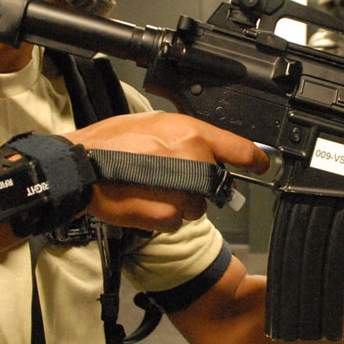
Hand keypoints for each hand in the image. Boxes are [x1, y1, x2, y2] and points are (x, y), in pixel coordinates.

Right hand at [67, 111, 268, 231]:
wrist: (81, 166)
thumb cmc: (110, 142)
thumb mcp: (155, 122)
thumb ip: (188, 136)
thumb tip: (212, 149)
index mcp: (191, 132)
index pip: (241, 148)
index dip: (255, 160)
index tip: (262, 165)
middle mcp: (192, 158)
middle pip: (215, 183)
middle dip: (199, 185)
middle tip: (170, 178)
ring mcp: (181, 188)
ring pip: (197, 207)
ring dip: (179, 203)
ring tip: (150, 188)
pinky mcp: (168, 214)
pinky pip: (177, 222)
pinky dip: (163, 218)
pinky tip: (143, 201)